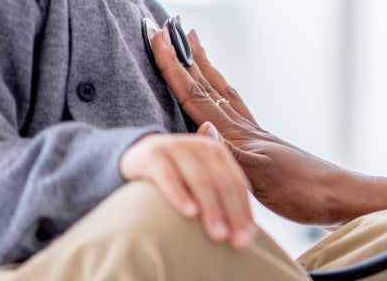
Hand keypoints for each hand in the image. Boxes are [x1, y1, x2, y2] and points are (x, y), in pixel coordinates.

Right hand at [118, 123, 257, 248]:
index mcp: (216, 150)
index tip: (249, 238)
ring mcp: (175, 146)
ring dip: (211, 208)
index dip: (244, 210)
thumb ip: (223, 198)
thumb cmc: (176, 176)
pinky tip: (189, 213)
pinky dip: (180, 194)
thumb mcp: (201, 181)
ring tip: (218, 234)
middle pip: (221, 182)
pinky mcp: (152, 153)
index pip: (236, 182)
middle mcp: (198, 145)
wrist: (135, 156)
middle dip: (232, 213)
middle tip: (237, 241)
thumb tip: (251, 232)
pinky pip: (168, 175)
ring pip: (199, 179)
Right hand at [149, 27, 366, 226]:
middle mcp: (243, 126)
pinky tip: (220, 98)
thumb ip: (230, 153)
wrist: (337, 197)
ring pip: (220, 91)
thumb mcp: (262, 178)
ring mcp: (254, 134)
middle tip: (170, 27)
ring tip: (194, 46)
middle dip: (185, 56)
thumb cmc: (302, 192)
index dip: (174, 67)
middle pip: (207, 83)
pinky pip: (232, 109)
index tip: (157, 37)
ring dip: (203, 68)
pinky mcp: (261, 145)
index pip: (196, 94)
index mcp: (237, 132)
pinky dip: (219, 94)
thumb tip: (201, 128)